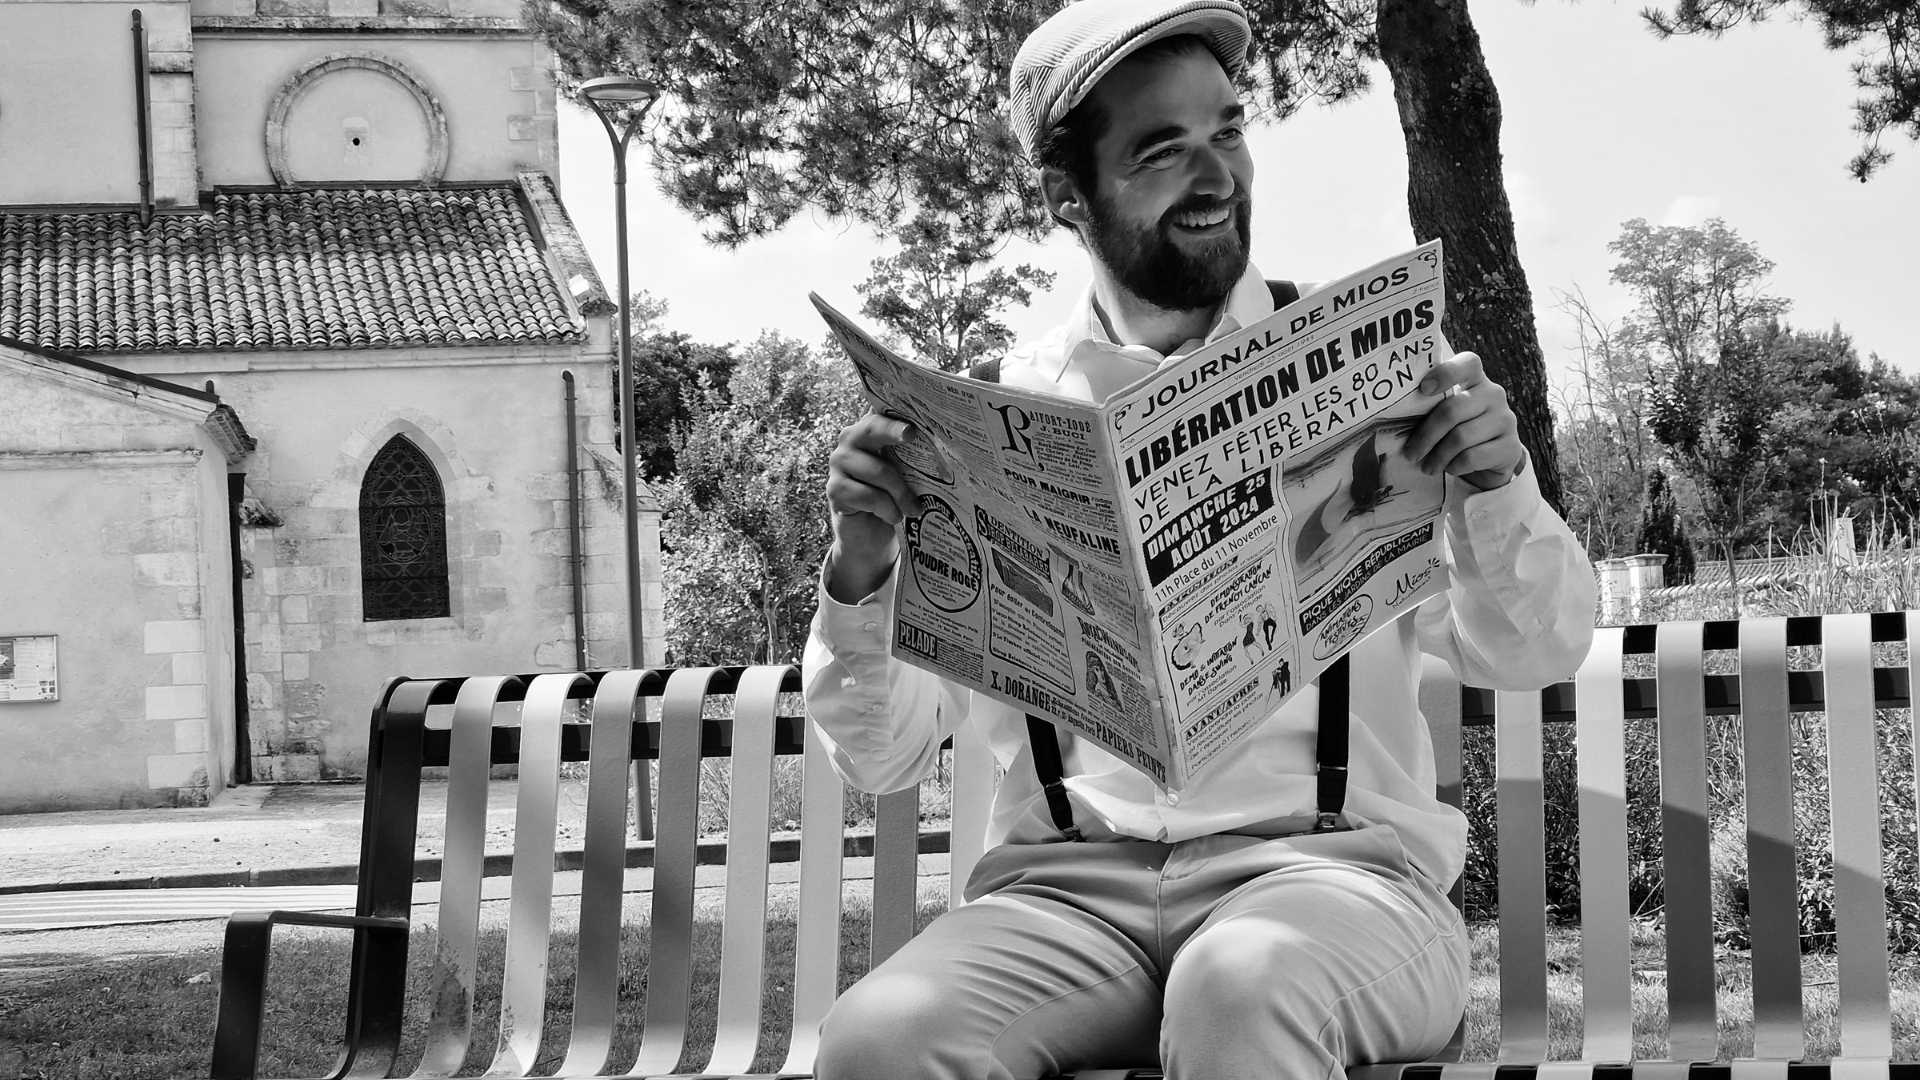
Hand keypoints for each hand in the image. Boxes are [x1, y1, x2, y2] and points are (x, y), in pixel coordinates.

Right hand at [824, 413, 915, 602]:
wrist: (869, 535)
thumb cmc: (892, 498)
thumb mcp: (905, 474)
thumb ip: (913, 456)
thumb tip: (946, 448)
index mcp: (870, 430)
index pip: (881, 411)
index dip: (895, 410)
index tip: (912, 414)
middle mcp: (850, 439)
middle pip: (872, 428)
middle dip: (894, 431)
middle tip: (911, 435)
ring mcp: (839, 462)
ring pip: (879, 470)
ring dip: (901, 493)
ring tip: (914, 509)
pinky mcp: (835, 488)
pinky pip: (869, 496)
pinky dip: (888, 509)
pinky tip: (894, 517)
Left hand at [1401, 352, 1524, 490]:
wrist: (1490, 463)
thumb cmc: (1458, 432)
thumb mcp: (1446, 416)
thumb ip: (1431, 408)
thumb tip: (1396, 420)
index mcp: (1476, 380)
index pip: (1468, 363)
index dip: (1446, 372)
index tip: (1422, 389)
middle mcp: (1494, 394)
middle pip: (1452, 410)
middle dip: (1426, 435)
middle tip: (1410, 453)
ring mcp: (1505, 419)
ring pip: (1461, 437)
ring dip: (1437, 456)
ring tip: (1426, 467)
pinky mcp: (1511, 447)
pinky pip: (1472, 457)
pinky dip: (1455, 466)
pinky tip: (1449, 469)